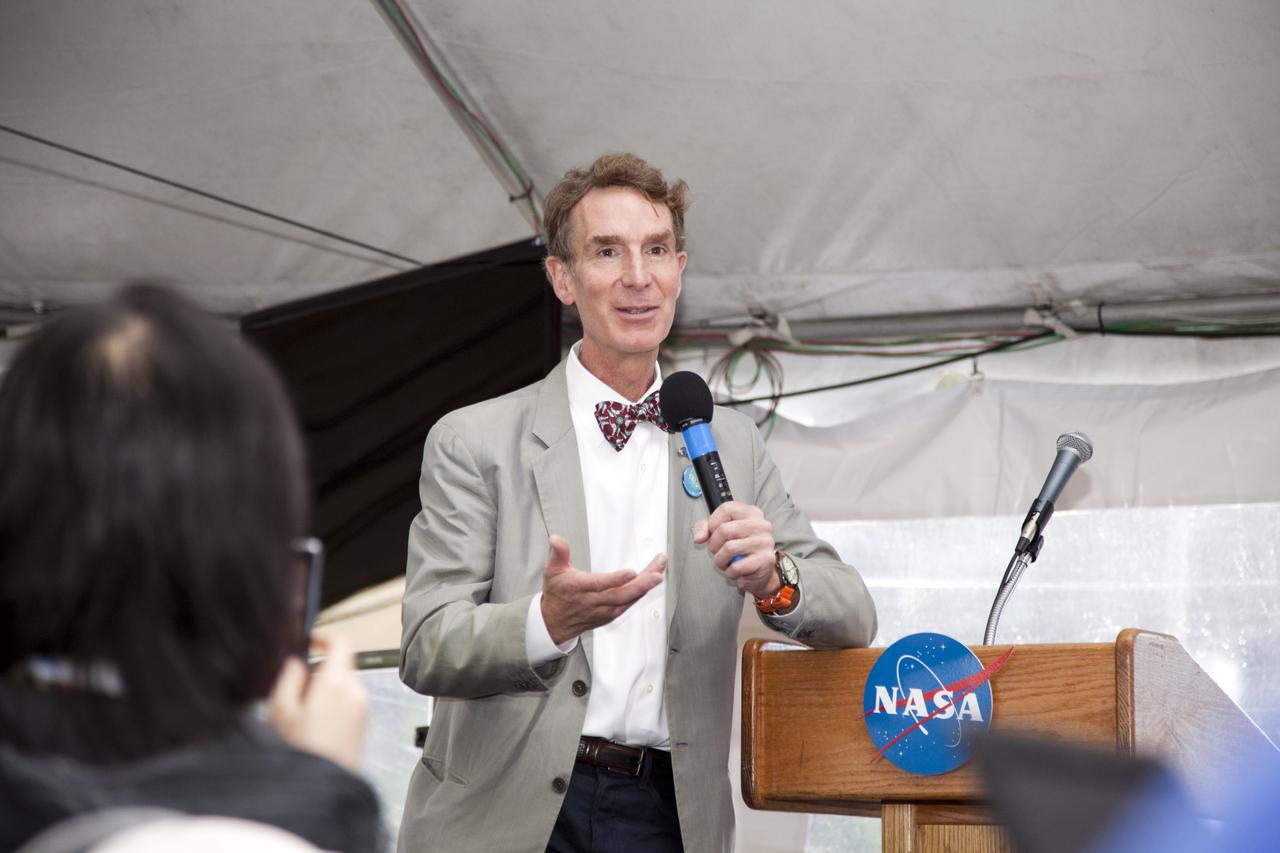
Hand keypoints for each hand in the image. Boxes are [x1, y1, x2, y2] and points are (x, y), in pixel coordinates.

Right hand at [268, 633, 368, 772]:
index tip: (311, 642)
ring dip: (324, 692)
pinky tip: (316, 728)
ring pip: (342, 685)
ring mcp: (363, 706)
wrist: (325, 784)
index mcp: (336, 683)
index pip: (341, 642)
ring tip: (304, 718)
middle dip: (317, 674)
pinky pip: (348, 701)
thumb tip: (296, 663)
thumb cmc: (302, 751)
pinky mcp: (364, 721)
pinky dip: (333, 705)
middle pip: (339, 666)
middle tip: (296, 696)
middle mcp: (355, 691)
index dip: (325, 637)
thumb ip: (288, 679)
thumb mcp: (280, 711)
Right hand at [540, 534, 665, 644]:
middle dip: (642, 583)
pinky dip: (641, 594)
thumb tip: (556, 539)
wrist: (555, 622)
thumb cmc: (557, 594)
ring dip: (646, 587)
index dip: (617, 579)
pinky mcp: (611, 615)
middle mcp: (594, 602)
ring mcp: (604, 610)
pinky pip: (629, 604)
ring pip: (629, 600)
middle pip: (621, 594)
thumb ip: (558, 553)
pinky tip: (651, 583)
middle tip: (657, 572)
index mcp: (580, 588)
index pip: (600, 585)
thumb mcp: (552, 570)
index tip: (631, 572)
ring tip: (659, 573)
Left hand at [692, 501, 779, 598]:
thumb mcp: (721, 533)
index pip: (726, 509)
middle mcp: (761, 524)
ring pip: (729, 548)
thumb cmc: (740, 549)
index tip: (712, 533)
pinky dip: (730, 573)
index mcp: (751, 513)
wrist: (760, 571)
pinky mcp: (766, 559)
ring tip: (725, 563)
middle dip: (714, 545)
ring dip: (720, 561)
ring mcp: (765, 541)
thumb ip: (705, 529)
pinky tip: (735, 571)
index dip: (713, 523)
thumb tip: (699, 537)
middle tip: (717, 552)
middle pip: (724, 530)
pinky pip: (737, 566)